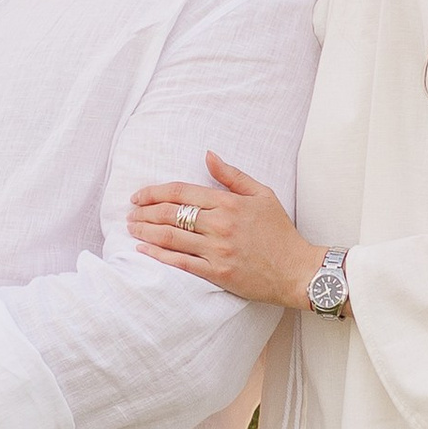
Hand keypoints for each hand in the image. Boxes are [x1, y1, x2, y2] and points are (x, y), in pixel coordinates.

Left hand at [129, 154, 319, 307]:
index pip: (181, 192)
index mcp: (229, 203)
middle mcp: (220, 225)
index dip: (154, 192)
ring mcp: (217, 251)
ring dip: (146, 232)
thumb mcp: (262, 194)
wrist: (297, 270)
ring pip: (171, 238)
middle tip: (130, 213)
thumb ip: (232, 175)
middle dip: (144, 212)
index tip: (138, 195)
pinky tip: (142, 250)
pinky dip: (158, 256)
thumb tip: (208, 155)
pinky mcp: (217, 273)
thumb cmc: (280, 232)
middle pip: (170, 214)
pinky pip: (180, 263)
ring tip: (132, 228)